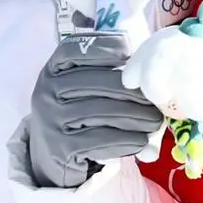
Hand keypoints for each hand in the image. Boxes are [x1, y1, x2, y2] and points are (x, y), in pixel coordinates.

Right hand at [11, 31, 165, 189]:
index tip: (130, 51)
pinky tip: (141, 140)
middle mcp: (46, 90)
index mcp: (53, 69)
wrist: (51, 156)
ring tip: (154, 121)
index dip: (103, 46)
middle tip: (157, 100)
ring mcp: (50, 119)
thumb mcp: (80, 87)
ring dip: (135, 116)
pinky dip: (125, 139)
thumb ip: (105, 71)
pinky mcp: (60, 147)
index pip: (73, 49)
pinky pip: (99, 139)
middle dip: (132, 90)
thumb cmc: (77, 114)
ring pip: (100, 111)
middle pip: (95, 82)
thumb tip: (147, 62)